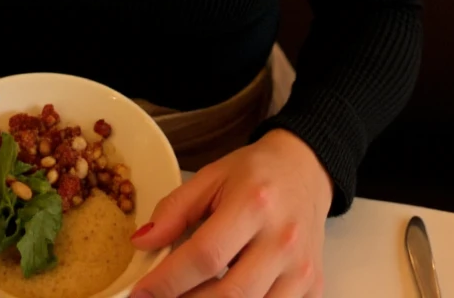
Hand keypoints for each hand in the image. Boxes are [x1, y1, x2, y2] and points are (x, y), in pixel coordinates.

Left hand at [131, 130, 332, 297]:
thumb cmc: (254, 173)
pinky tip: (221, 295)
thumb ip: (174, 209)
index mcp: (254, 204)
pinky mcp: (313, 288)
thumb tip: (142, 242)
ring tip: (188, 296)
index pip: (205, 256)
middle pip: (228, 294)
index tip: (140, 292)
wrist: (305, 168)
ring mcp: (302, 269)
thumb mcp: (211, 176)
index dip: (168, 280)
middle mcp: (283, 241)